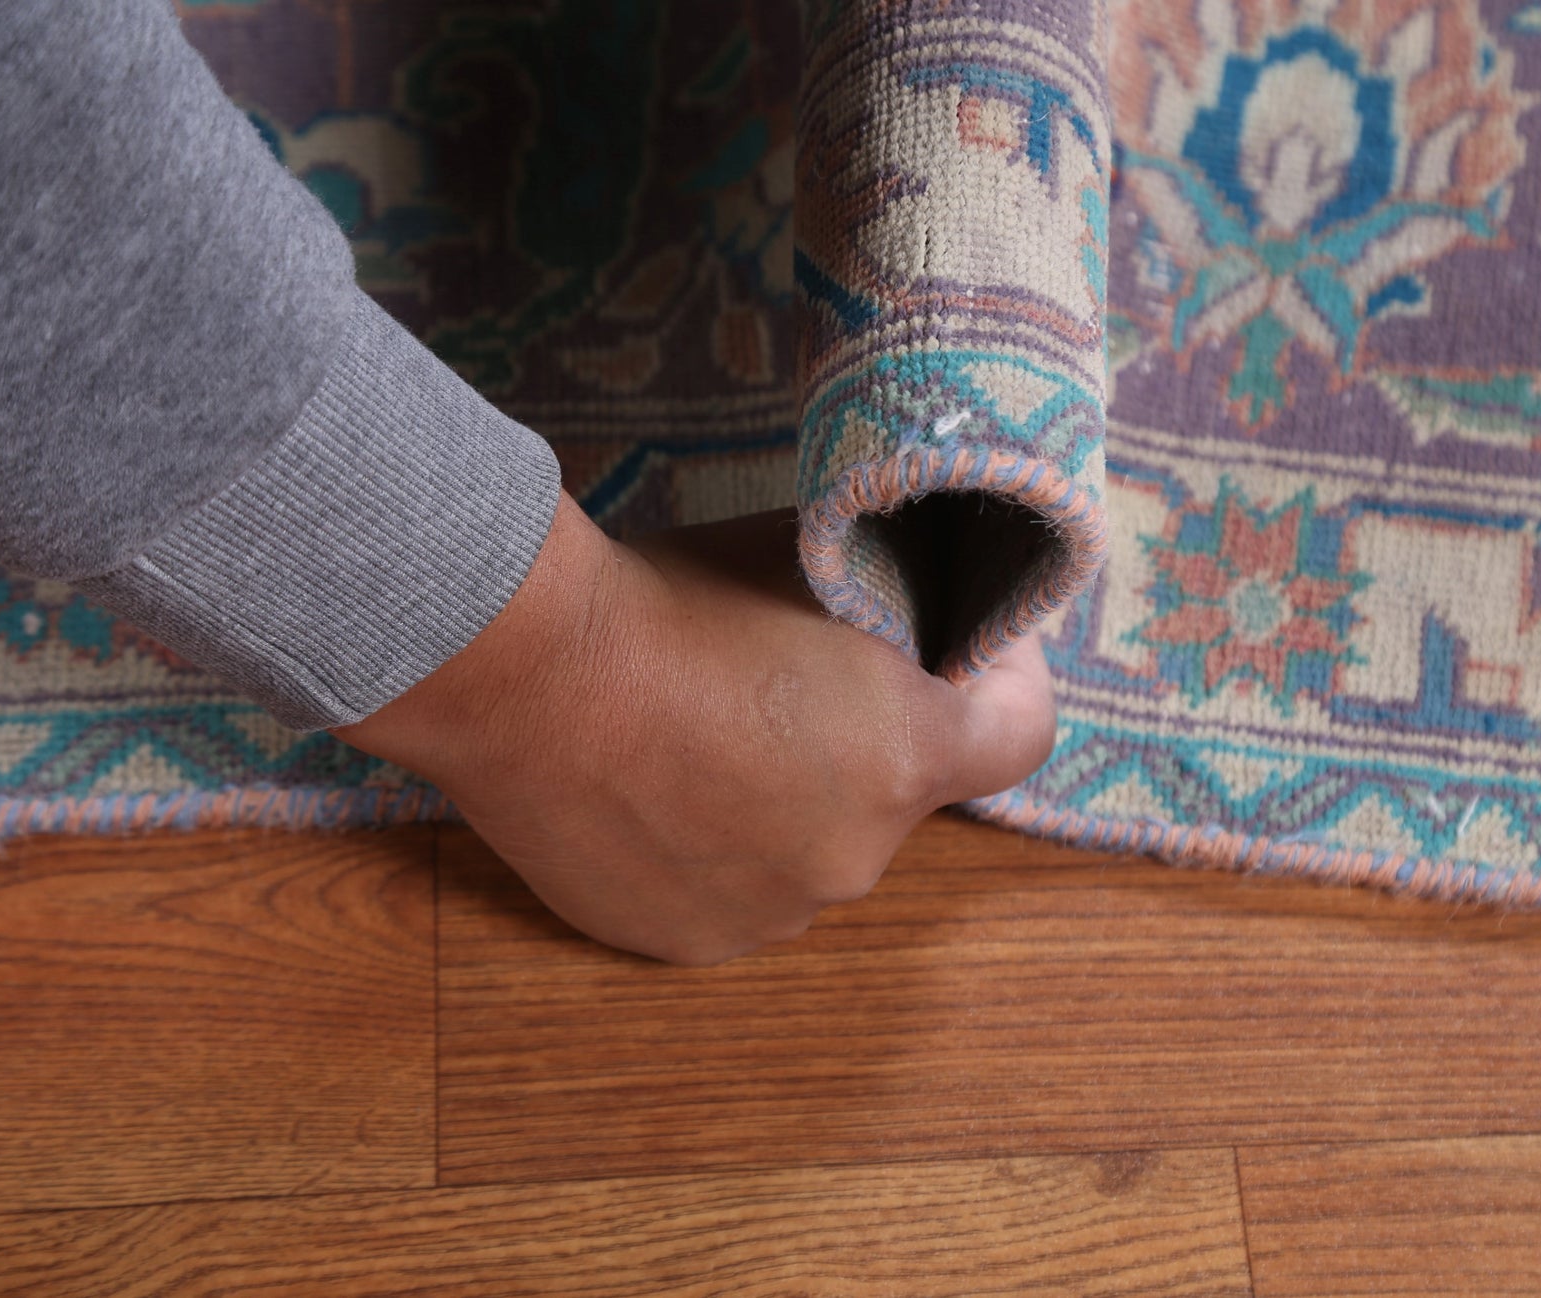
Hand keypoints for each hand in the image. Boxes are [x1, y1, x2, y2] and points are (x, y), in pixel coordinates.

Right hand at [334, 493, 1057, 963]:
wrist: (518, 668)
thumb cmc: (665, 598)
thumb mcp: (808, 566)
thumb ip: (889, 609)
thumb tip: (918, 621)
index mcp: (904, 756)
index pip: (1021, 735)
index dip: (1004, 684)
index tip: (968, 654)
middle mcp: (856, 856)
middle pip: (905, 794)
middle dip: (875, 744)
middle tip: (796, 684)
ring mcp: (772, 912)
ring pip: (819, 852)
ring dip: (795, 807)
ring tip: (709, 742)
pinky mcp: (692, 942)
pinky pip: (741, 894)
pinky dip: (723, 853)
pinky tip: (663, 795)